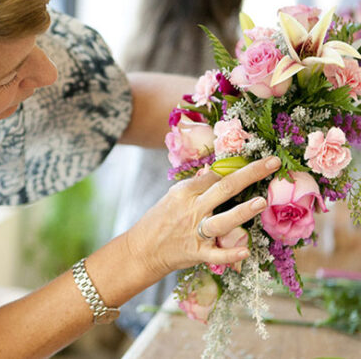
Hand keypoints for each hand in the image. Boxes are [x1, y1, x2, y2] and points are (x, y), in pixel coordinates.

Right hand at [125, 156, 280, 283]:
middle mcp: (192, 210)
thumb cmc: (159, 220)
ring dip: (242, 212)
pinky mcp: (197, 253)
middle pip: (223, 188)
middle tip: (272, 163)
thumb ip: (194, 186)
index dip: (237, 166)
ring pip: (221, 220)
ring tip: (261, 202)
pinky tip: (246, 251)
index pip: (215, 176)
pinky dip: (230, 254)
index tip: (259, 160)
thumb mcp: (173, 197)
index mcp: (185, 192)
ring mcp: (195, 232)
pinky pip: (216, 254)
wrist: (142, 249)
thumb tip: (211, 171)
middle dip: (250, 174)